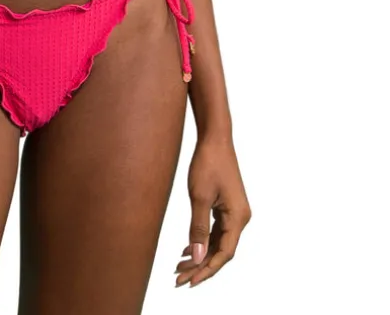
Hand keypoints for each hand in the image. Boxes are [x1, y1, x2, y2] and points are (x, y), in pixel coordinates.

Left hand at [175, 134, 250, 287]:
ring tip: (180, 267)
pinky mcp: (227, 206)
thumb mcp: (199, 197)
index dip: (208, 270)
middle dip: (201, 266)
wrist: (214, 138)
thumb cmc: (207, 163)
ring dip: (201, 255)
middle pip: (222, 250)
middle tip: (179, 279)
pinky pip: (217, 231)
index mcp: (238, 217)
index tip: (190, 282)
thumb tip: (198, 258)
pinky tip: (188, 249)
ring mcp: (234, 211)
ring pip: (218, 242)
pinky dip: (204, 241)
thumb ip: (199, 229)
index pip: (224, 253)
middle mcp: (240, 217)